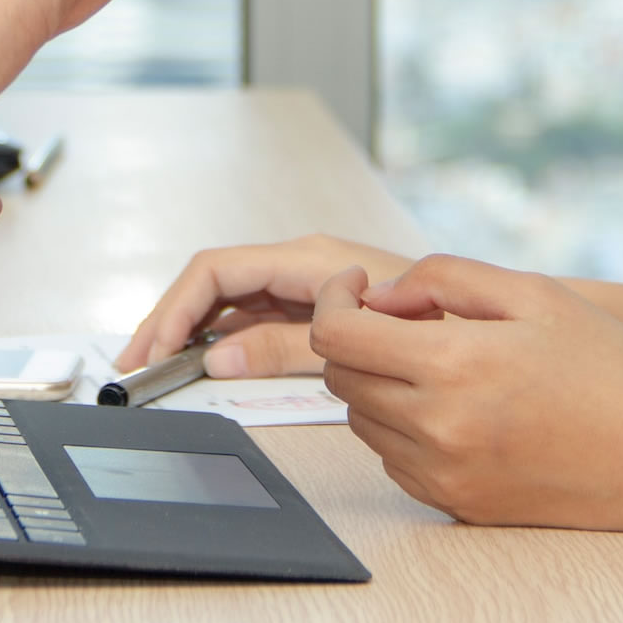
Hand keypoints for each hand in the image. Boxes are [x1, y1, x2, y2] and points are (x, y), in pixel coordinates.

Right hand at [114, 234, 414, 376]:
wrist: (485, 321)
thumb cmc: (432, 318)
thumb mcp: (350, 337)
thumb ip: (280, 347)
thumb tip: (217, 358)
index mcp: (305, 258)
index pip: (215, 271)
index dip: (176, 309)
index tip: (155, 349)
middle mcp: (298, 263)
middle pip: (210, 283)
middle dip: (168, 320)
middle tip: (136, 362)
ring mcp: (302, 282)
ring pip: (226, 299)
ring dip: (188, 328)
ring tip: (158, 364)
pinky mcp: (311, 304)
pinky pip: (250, 314)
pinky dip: (219, 335)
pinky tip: (204, 360)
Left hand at [311, 256, 622, 545]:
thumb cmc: (609, 370)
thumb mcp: (533, 293)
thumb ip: (441, 277)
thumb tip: (378, 295)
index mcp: (453, 364)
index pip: (335, 336)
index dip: (332, 300)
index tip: (355, 287)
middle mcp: (437, 426)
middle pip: (339, 376)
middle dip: (357, 338)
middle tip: (408, 321)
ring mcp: (441, 473)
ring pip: (359, 418)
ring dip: (377, 383)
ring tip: (437, 366)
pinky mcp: (451, 503)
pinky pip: (390, 458)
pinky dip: (402, 427)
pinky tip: (452, 410)